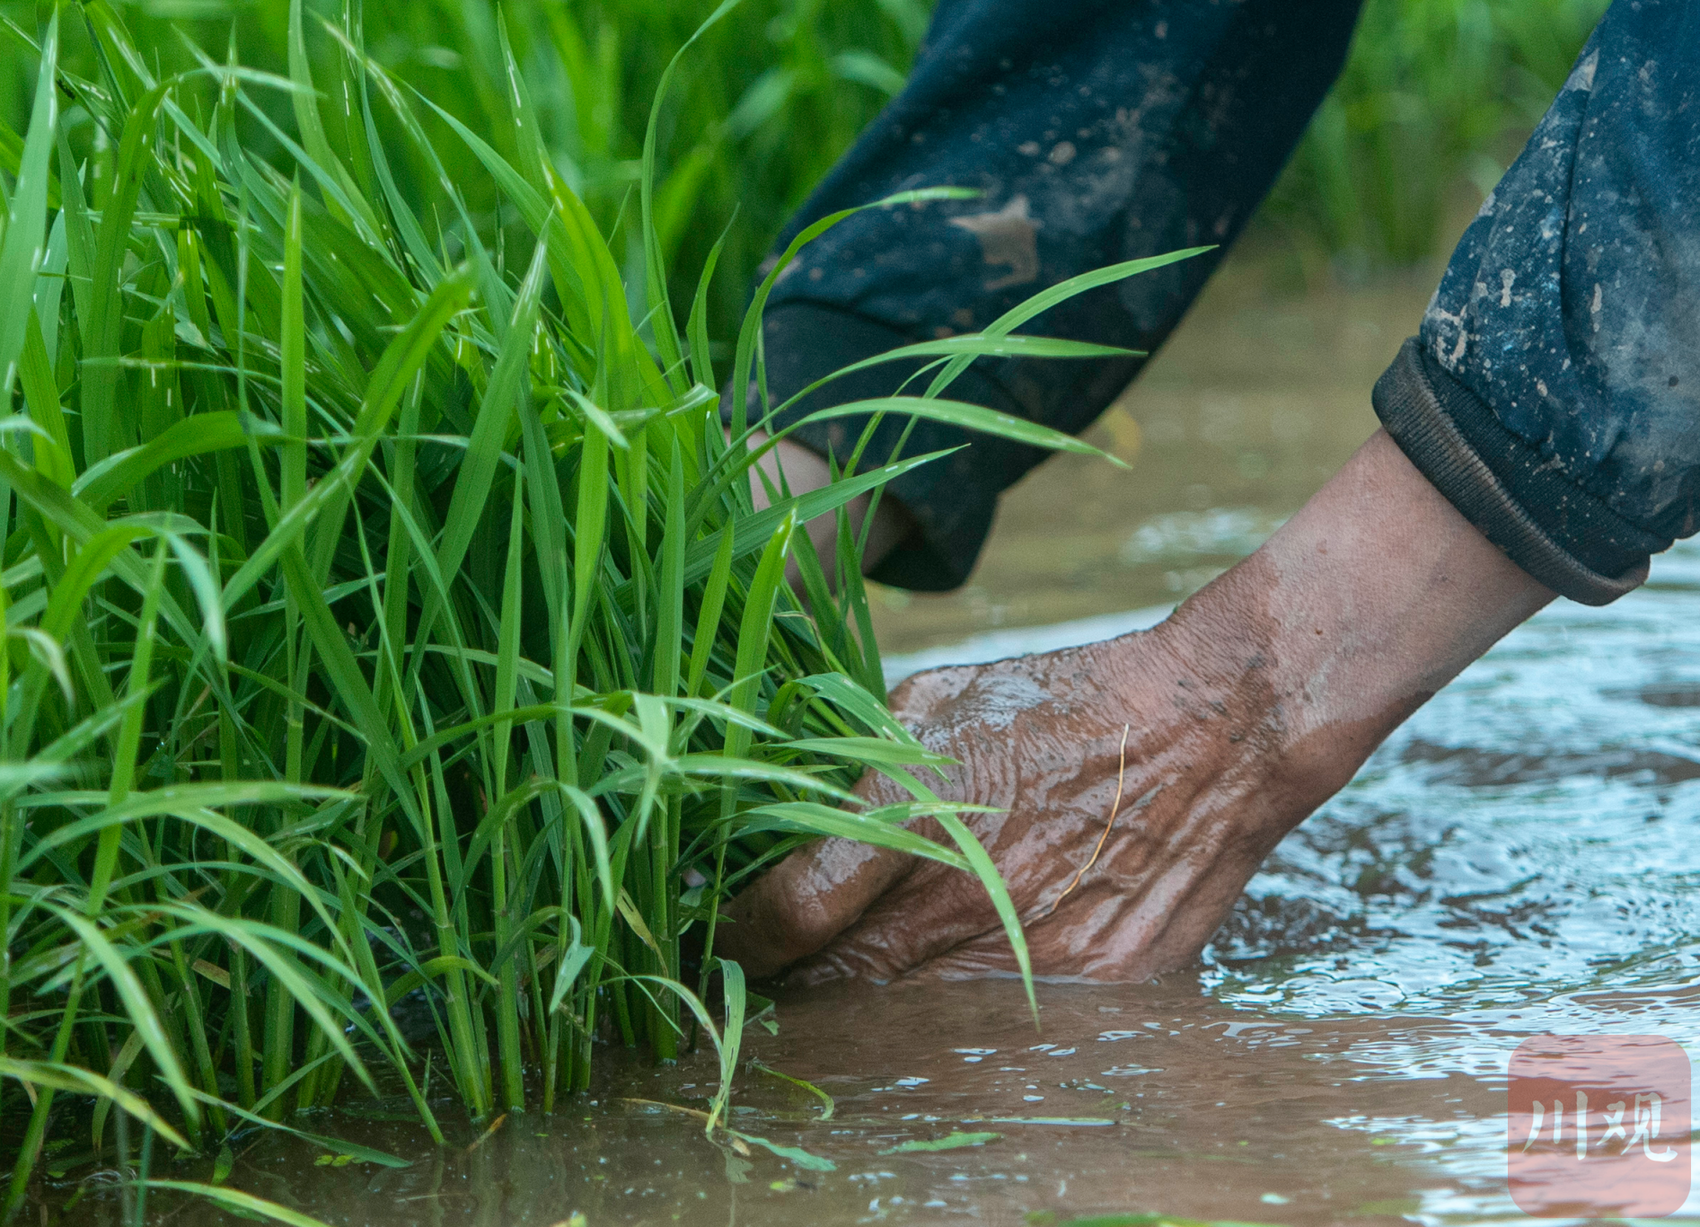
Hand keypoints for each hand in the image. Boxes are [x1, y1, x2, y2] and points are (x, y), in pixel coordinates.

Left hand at [717, 430, 1560, 982]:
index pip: (788, 916)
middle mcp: (963, 902)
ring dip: (869, 1002)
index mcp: (915, 819)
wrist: (1208, 732)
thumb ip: (854, 763)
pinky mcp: (1090, 992)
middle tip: (779, 963)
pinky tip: (952, 970)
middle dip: (791, 981)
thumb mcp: (938, 699)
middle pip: (834, 989)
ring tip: (863, 966)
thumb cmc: (1062, 702)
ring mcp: (1028, 958)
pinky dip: (955, 1006)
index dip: (739, 935)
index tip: (728, 929)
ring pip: (906, 1019)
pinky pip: (992, 1022)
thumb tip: (786, 813)